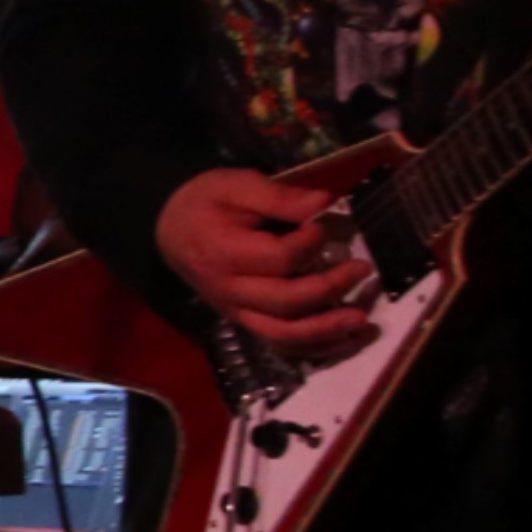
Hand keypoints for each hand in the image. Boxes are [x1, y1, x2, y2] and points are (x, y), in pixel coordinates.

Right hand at [152, 166, 377, 362]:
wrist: (169, 229)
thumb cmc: (206, 203)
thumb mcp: (236, 185)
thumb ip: (279, 196)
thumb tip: (325, 203)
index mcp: (223, 253)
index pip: (277, 259)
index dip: (310, 243)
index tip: (321, 224)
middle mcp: (228, 290)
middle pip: (286, 302)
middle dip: (330, 287)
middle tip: (362, 268)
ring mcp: (235, 311)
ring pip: (283, 334)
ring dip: (326, 330)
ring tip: (362, 319)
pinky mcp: (244, 322)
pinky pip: (280, 343)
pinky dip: (315, 346)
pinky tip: (344, 338)